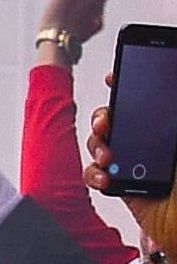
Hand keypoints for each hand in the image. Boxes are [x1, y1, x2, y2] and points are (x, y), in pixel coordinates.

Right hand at [86, 101, 176, 261]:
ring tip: (108, 157)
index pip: (145, 99)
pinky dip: (95, 174)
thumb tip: (170, 97)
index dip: (127, 85)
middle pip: (115, 118)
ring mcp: (131, 163)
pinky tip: (107, 180)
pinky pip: (95, 174)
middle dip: (104, 116)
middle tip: (106, 122)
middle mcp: (147, 141)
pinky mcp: (119, 186)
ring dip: (97, 145)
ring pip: (100, 143)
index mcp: (165, 129)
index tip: (115, 77)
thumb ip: (173, 127)